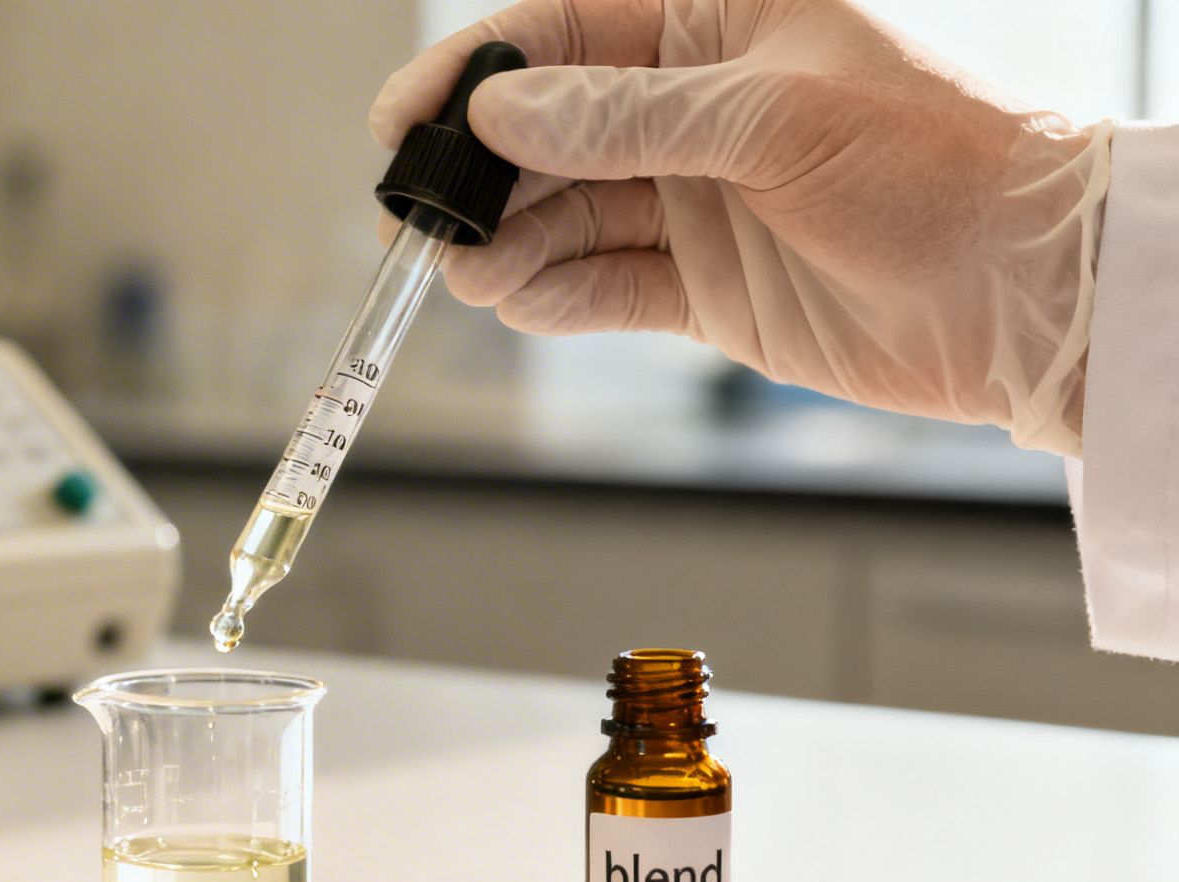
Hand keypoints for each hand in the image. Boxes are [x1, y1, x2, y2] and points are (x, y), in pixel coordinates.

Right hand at [370, 0, 1110, 453]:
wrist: (1027, 296)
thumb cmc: (941, 166)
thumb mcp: (774, 117)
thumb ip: (628, 117)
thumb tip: (502, 114)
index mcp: (721, 21)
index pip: (564, 31)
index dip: (473, 73)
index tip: (404, 119)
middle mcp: (696, 107)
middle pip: (543, 130)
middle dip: (477, 176)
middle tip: (422, 222)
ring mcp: (695, 197)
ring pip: (561, 214)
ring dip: (508, 245)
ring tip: (476, 274)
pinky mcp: (702, 283)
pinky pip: (600, 285)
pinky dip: (554, 296)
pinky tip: (526, 302)